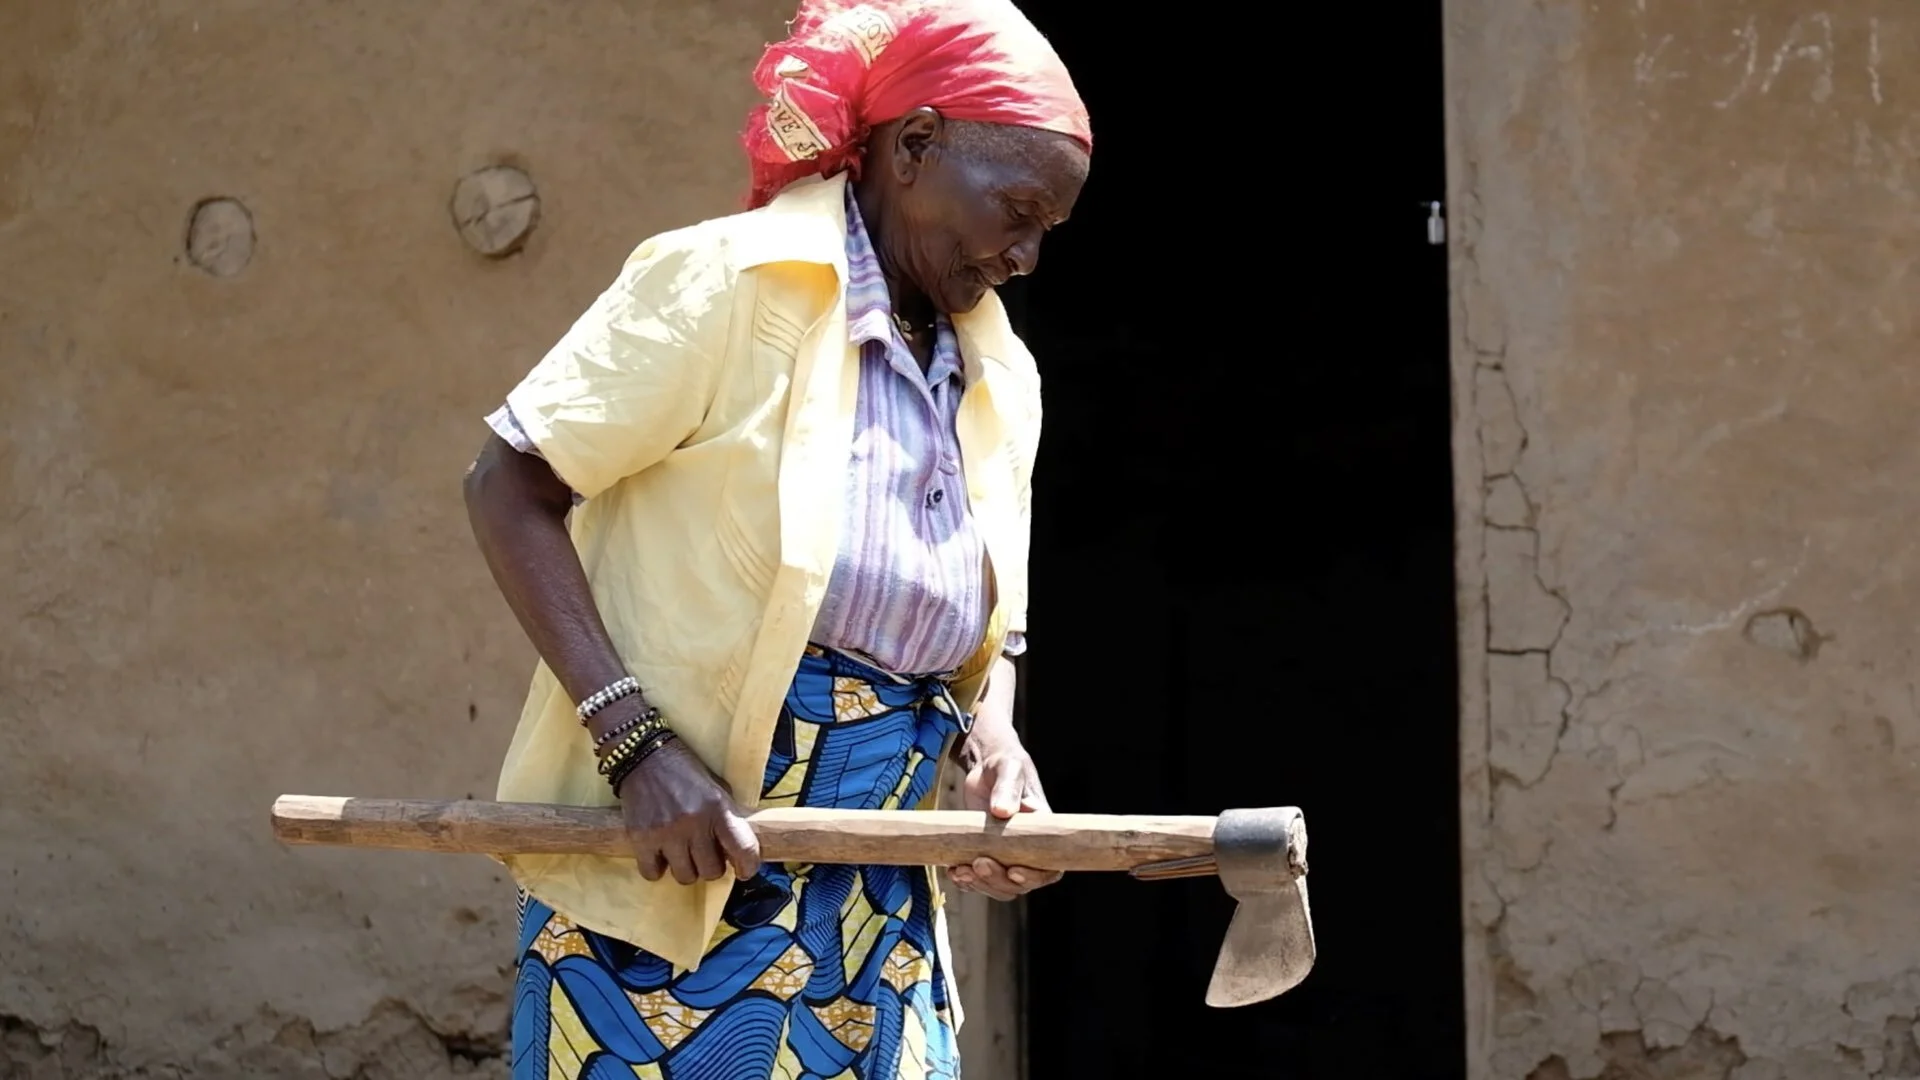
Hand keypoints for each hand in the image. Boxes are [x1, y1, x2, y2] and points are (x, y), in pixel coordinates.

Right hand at [617, 738, 760, 885]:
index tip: (743, 870)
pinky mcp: (640, 838)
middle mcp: (694, 823)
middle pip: (711, 871)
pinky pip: (652, 873)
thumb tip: (736, 853)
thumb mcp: (716, 789)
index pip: (743, 849)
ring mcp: (666, 832)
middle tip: (704, 854)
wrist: (644, 755)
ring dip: (686, 869)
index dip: (748, 866)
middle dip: (711, 866)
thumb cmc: (685, 773)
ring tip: (682, 853)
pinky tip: (659, 854)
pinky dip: (656, 868)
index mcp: (718, 808)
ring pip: (685, 876)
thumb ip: (726, 818)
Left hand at [948, 736, 1061, 900]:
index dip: (1035, 876)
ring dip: (981, 885)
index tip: (1014, 872)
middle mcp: (1028, 849)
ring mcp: (1006, 855)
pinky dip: (967, 882)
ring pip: (1000, 887)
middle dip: (998, 880)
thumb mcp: (1008, 768)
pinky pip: (980, 882)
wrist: (985, 767)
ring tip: (960, 870)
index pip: (1049, 867)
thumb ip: (1007, 788)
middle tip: (978, 863)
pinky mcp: (986, 855)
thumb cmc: (1004, 764)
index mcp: (1042, 832)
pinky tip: (953, 871)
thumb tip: (1002, 812)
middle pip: (1021, 883)